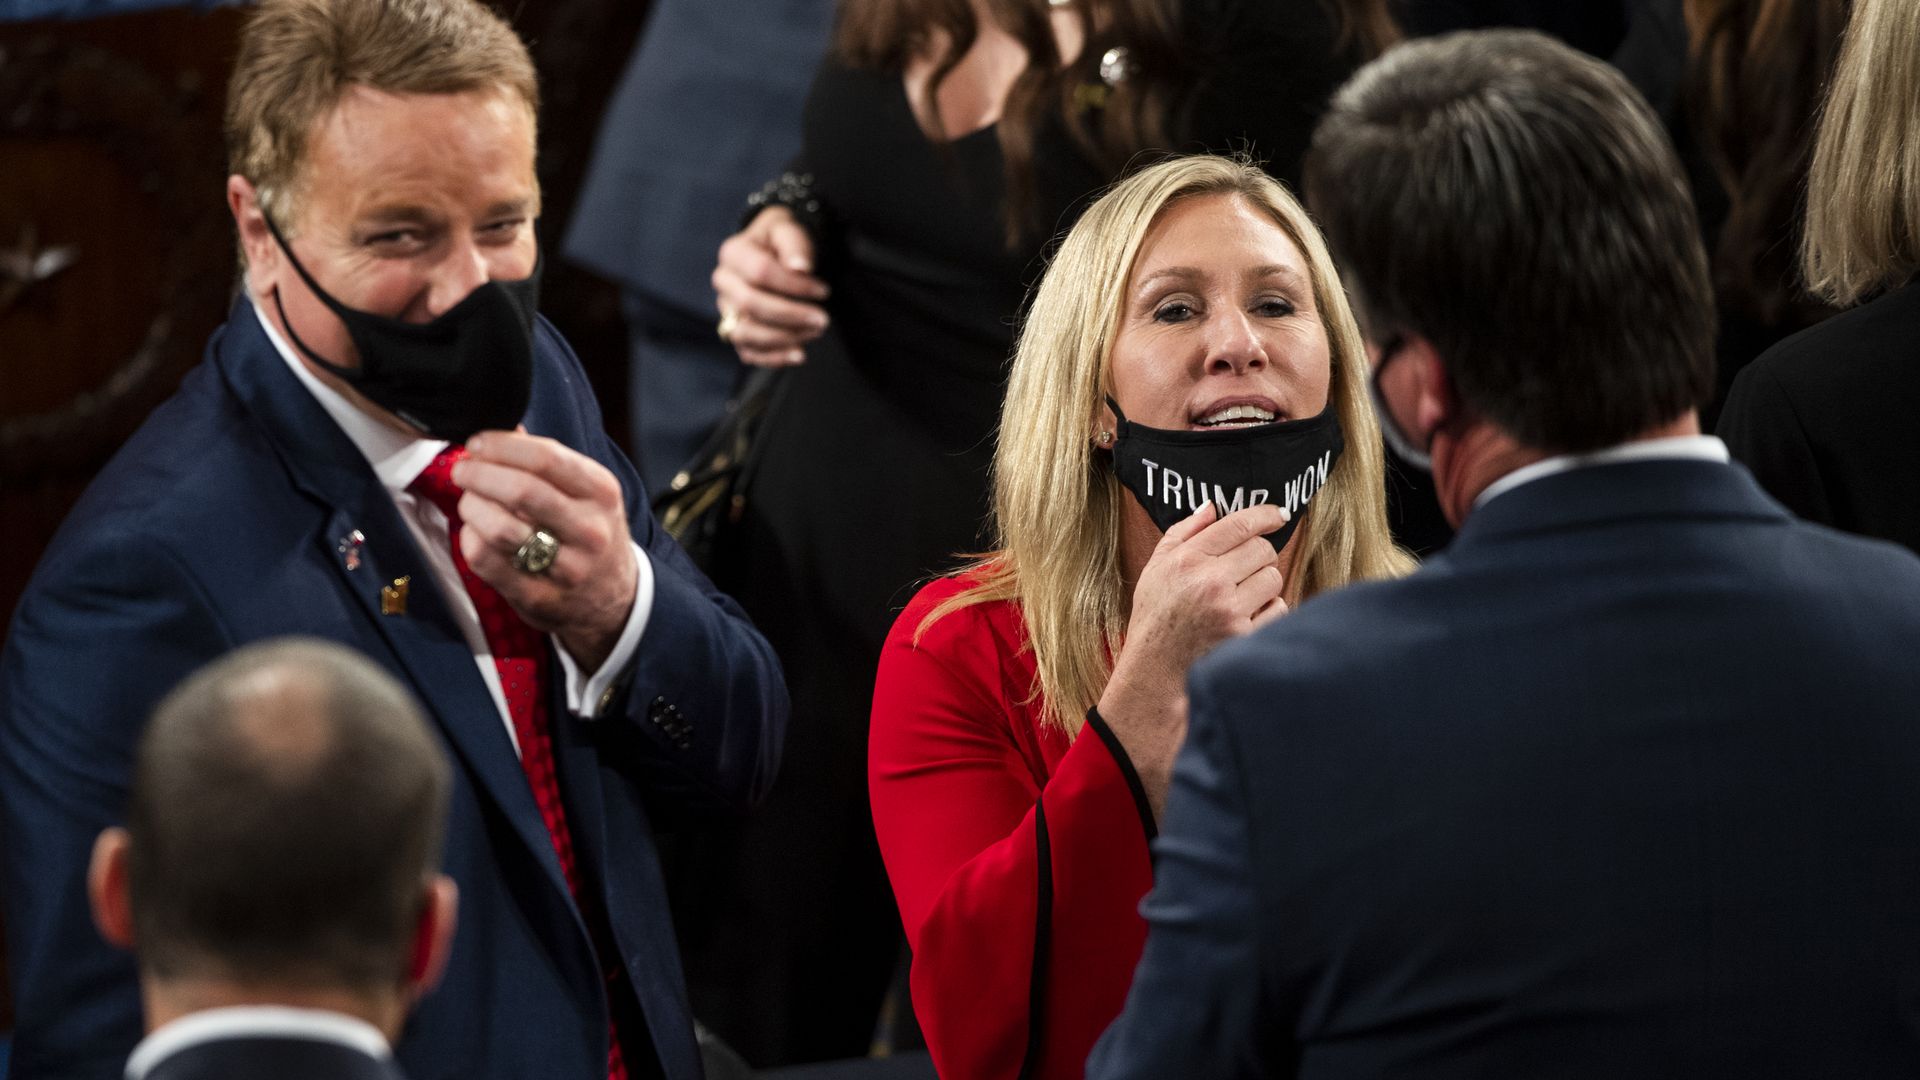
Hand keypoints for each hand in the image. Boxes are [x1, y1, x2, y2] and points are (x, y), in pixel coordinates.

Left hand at [451, 429, 637, 670]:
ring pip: (500, 528)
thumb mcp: (587, 491)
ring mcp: (567, 568)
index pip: (546, 458)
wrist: (613, 597)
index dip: (501, 446)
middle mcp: (590, 530)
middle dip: (478, 474)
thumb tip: (502, 429)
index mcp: (602, 492)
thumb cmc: (590, 531)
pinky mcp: (538, 596)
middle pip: (521, 491)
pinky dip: (470, 539)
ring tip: (468, 501)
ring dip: (471, 507)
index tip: (476, 444)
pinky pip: (487, 560)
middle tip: (462, 470)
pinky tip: (474, 531)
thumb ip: (547, 460)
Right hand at [713, 205, 830, 366]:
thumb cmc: (781, 240)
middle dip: (790, 315)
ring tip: (813, 333)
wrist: (771, 251)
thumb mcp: (789, 228)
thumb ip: (795, 244)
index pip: (760, 272)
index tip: (823, 291)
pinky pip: (747, 352)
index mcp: (733, 253)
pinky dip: (773, 358)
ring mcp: (726, 310)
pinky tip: (798, 354)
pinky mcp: (734, 331)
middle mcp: (723, 282)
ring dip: (783, 338)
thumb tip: (801, 268)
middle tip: (823, 319)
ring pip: (746, 333)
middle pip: (750, 305)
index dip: (794, 286)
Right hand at [1097, 501, 1290, 814]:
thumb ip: (1183, 534)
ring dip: (1264, 587)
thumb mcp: (1156, 570)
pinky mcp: (1246, 636)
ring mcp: (1230, 610)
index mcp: (1187, 560)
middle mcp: (1210, 582)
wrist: (1155, 674)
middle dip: (1258, 558)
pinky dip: (1267, 614)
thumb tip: (1213, 508)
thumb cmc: (1156, 619)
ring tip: (1239, 601)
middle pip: (1264, 550)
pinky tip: (1244, 622)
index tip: (1277, 514)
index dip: (1265, 514)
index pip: (1238, 524)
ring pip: (1274, 579)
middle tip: (1243, 573)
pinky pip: (1278, 609)